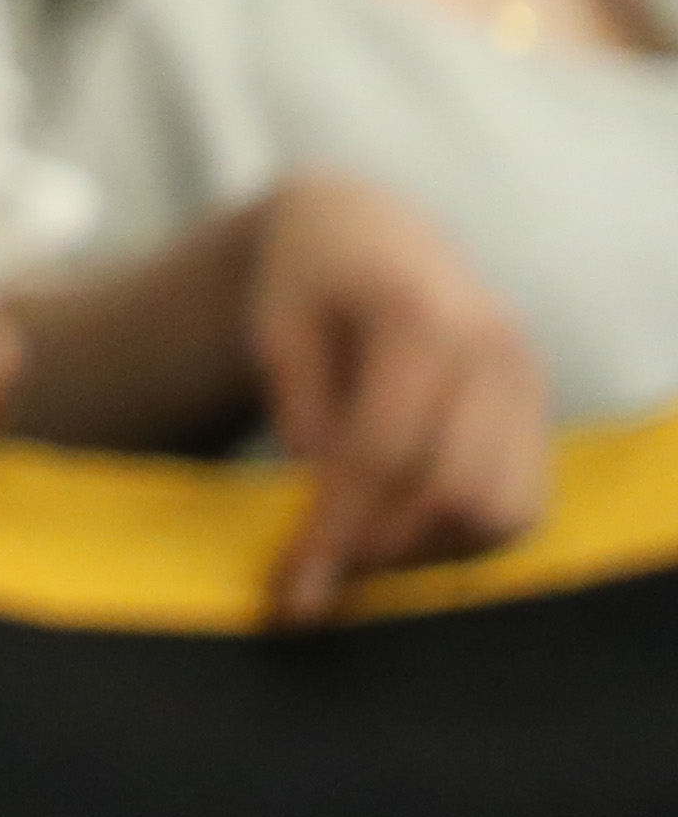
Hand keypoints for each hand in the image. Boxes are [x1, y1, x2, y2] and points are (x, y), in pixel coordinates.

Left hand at [243, 170, 547, 622]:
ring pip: (502, 511)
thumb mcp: (274, 324)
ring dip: (428, 551)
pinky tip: (402, 528)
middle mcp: (496, 350)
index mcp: (421, 317)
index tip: (294, 586)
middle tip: (317, 577)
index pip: (384, 451)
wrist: (376, 230)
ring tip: (357, 548)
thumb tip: (325, 490)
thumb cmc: (309, 279)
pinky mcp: (542, 410)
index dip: (337, 526)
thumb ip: (299, 402)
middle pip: (454, 492)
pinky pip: (523, 504)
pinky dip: (465, 536)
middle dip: (382, 549)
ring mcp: (531, 381)